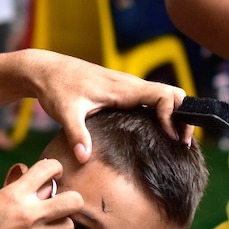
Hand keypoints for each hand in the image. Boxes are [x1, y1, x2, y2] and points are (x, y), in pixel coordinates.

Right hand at [0, 158, 77, 228]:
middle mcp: (26, 216)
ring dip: (60, 223)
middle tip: (60, 201)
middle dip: (70, 198)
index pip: (50, 169)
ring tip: (47, 224)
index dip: (54, 168)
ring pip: (68, 226)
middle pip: (74, 201)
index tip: (52, 174)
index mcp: (14, 195)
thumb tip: (32, 175)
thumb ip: (14, 188)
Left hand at [25, 50, 189, 161]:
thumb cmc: (55, 88)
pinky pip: (150, 99)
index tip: (171, 138)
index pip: (165, 96)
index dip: (173, 116)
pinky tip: (157, 132)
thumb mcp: (65, 112)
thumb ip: (76, 134)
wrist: (44, 70)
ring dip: (174, 115)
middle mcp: (130, 84)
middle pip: (172, 94)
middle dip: (183, 116)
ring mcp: (127, 86)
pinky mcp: (121, 91)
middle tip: (183, 143)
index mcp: (123, 88)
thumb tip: (84, 158)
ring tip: (175, 141)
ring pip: (163, 95)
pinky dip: (161, 113)